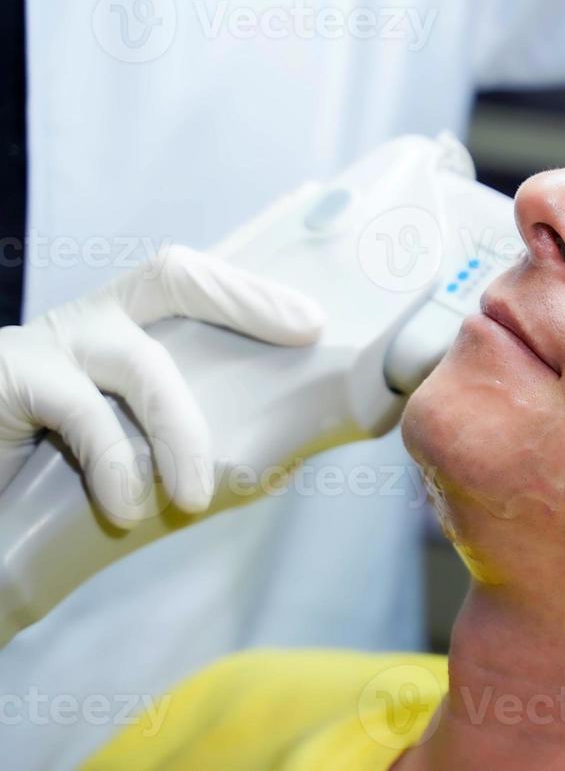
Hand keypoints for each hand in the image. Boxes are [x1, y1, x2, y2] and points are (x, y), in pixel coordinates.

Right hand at [0, 246, 323, 526]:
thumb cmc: (41, 470)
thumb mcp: (119, 445)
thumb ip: (180, 442)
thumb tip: (275, 466)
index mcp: (118, 325)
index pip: (187, 282)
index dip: (250, 294)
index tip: (311, 322)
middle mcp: (86, 320)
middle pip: (169, 280)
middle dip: (245, 302)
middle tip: (303, 337)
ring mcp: (46, 344)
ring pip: (139, 361)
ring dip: (182, 429)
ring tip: (198, 497)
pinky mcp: (8, 378)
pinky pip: (81, 416)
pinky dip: (116, 466)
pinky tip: (129, 508)